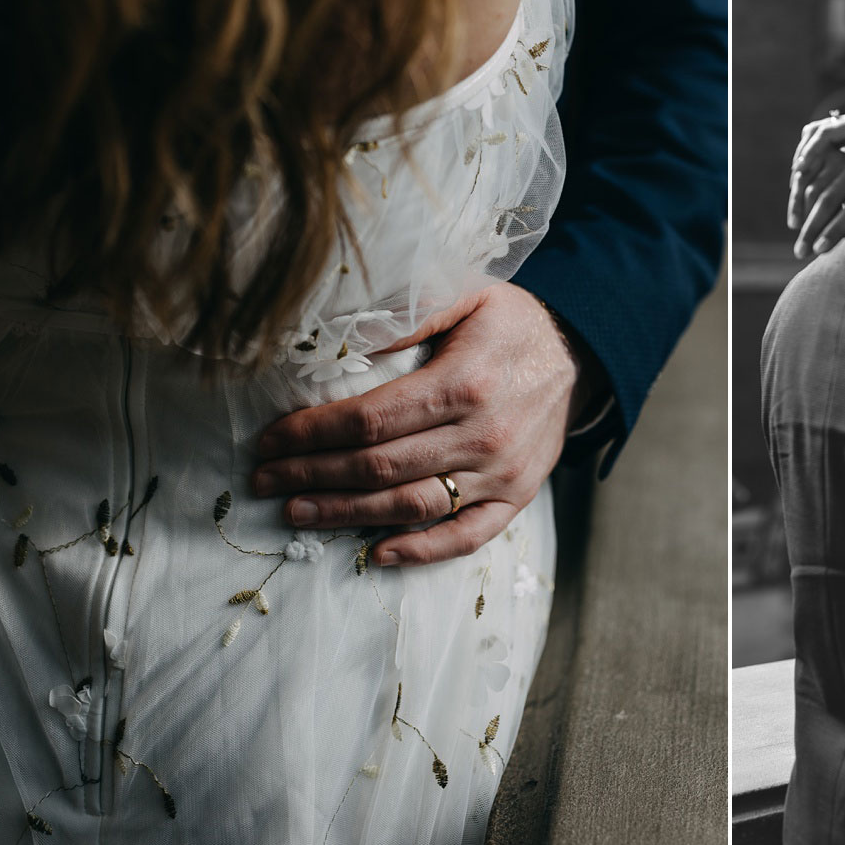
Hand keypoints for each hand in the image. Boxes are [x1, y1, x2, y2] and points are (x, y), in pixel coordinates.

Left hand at [252, 282, 589, 565]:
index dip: (313, 434)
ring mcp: (502, 473)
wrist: (579, 354)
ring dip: (345, 514)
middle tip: (265, 478)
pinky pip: (466, 536)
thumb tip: (343, 338)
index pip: (371, 419)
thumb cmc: (511, 321)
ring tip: (296, 511)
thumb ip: (410, 311)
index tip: (270, 439)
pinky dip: (419, 552)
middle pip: (380, 467)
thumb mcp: (467, 292)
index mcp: (465, 382)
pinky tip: (374, 553)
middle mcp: (483, 434)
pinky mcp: (517, 496)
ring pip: (411, 506)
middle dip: (312, 475)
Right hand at [787, 148, 844, 259]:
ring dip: (801, 217)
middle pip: (828, 200)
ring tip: (800, 240)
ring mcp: (840, 157)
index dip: (834, 231)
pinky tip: (795, 221)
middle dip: (812, 229)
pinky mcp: (823, 153)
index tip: (818, 251)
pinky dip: (795, 200)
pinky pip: (802, 178)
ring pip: (812, 190)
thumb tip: (823, 237)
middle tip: (801, 253)